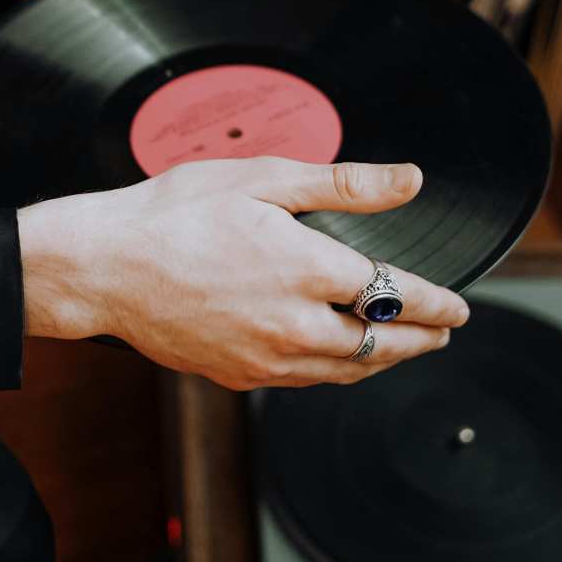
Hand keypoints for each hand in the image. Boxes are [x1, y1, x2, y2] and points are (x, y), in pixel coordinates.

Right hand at [17, 157, 470, 389]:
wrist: (103, 268)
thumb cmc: (171, 215)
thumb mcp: (262, 179)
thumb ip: (343, 184)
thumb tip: (408, 180)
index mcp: (307, 269)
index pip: (397, 294)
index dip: (437, 303)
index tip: (459, 306)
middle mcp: (294, 324)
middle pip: (382, 343)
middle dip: (422, 338)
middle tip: (444, 332)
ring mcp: (265, 358)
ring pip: (347, 370)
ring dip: (384, 361)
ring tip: (403, 350)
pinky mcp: (237, 375)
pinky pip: (305, 381)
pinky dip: (337, 372)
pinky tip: (340, 361)